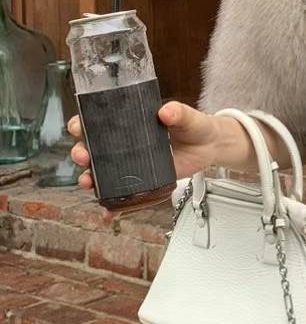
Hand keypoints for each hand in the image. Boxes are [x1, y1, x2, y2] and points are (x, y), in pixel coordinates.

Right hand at [67, 101, 225, 192]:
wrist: (208, 146)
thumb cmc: (193, 126)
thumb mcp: (187, 116)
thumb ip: (178, 112)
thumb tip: (166, 111)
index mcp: (129, 121)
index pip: (97, 120)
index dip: (82, 124)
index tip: (78, 127)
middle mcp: (123, 143)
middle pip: (91, 147)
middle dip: (81, 152)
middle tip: (84, 157)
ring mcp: (129, 163)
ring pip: (100, 172)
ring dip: (89, 178)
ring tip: (88, 182)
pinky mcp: (140, 180)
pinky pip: (120, 193)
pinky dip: (111, 204)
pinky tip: (108, 212)